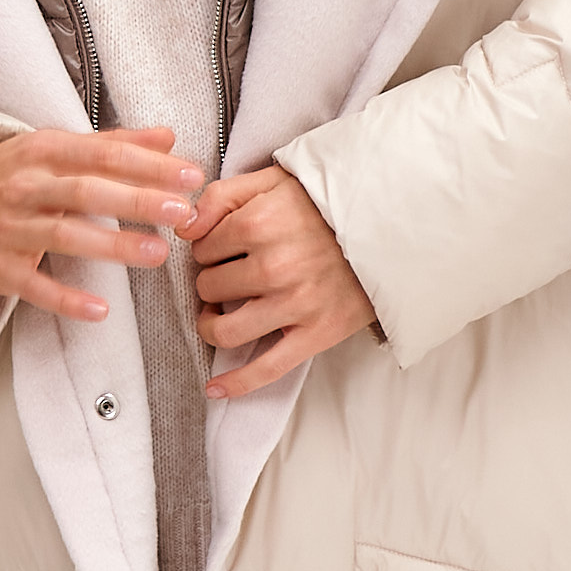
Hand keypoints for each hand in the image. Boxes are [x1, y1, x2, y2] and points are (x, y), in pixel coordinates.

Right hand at [0, 125, 204, 322]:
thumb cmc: (8, 173)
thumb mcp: (53, 147)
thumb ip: (113, 144)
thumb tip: (168, 138)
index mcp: (44, 151)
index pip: (104, 155)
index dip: (149, 165)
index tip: (191, 175)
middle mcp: (27, 187)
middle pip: (88, 191)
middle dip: (138, 200)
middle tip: (184, 212)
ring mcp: (11, 228)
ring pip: (65, 235)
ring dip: (112, 245)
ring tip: (158, 253)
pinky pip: (35, 286)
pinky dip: (66, 300)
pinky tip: (101, 310)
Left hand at [179, 164, 376, 396]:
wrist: (388, 226)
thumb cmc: (326, 204)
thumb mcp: (273, 181)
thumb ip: (221, 196)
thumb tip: (183, 229)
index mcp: (258, 224)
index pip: (202, 250)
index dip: (209, 249)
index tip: (226, 248)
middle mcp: (273, 266)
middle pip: (209, 288)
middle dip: (214, 282)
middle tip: (232, 275)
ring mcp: (295, 304)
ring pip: (225, 330)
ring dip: (213, 325)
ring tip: (219, 316)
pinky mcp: (315, 333)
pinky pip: (266, 368)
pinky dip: (237, 383)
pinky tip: (214, 389)